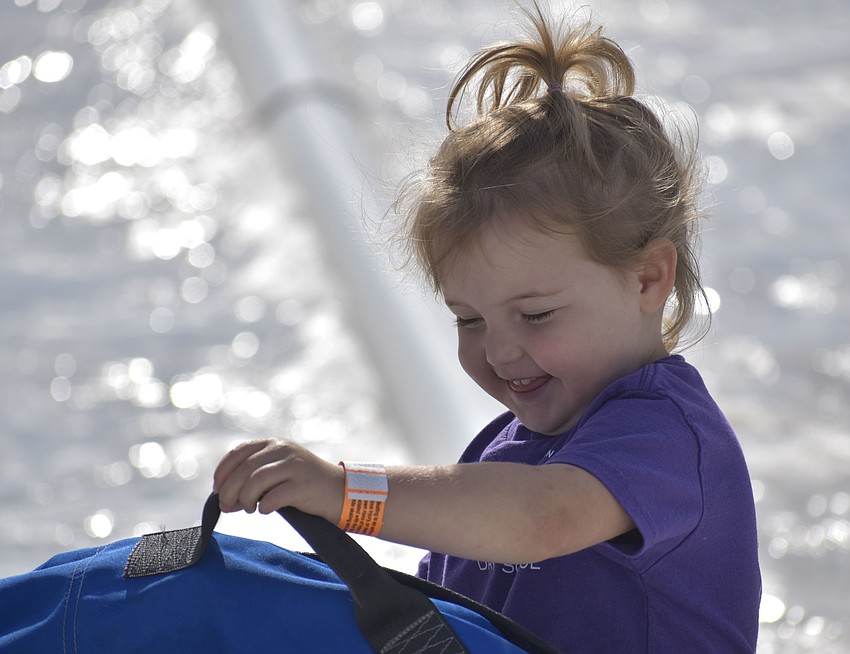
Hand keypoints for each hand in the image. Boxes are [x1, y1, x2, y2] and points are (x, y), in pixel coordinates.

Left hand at [213, 439, 344, 522]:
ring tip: (249, 508)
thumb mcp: (277, 472)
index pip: (238, 453)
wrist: (338, 491)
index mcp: (273, 443)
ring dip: (245, 498)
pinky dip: (264, 506)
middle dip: (230, 491)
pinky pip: (274, 496)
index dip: (222, 472)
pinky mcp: (303, 485)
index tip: (217, 489)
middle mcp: (283, 449)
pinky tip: (266, 509)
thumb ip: (252, 479)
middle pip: (244, 469)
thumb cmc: (301, 486)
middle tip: (227, 506)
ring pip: (256, 480)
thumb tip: (223, 499)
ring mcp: (294, 465)